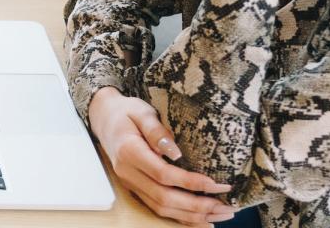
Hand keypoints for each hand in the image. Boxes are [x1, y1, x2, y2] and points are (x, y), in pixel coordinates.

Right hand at [88, 87, 234, 226]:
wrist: (103, 117)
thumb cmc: (125, 112)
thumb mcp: (141, 112)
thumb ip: (156, 131)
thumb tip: (176, 153)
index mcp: (129, 152)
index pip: (163, 174)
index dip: (191, 182)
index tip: (216, 184)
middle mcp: (128, 173)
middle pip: (164, 198)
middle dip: (197, 206)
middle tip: (226, 207)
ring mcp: (130, 183)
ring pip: (161, 208)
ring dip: (192, 215)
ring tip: (221, 214)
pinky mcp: (135, 188)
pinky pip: (157, 208)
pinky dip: (180, 217)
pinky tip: (201, 220)